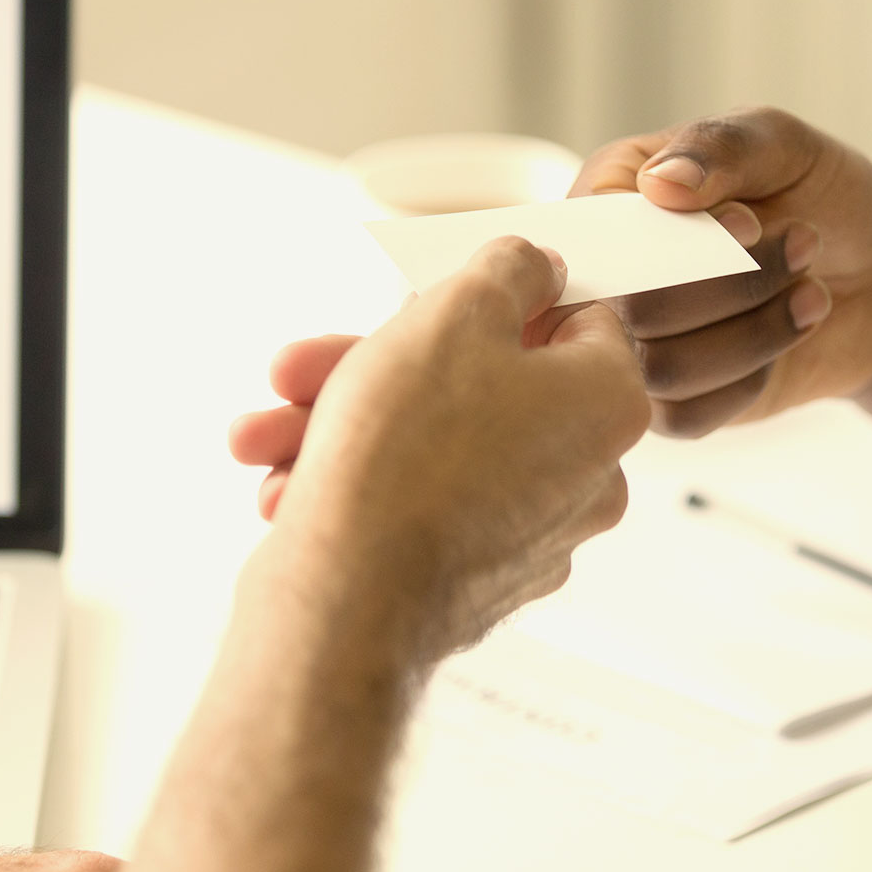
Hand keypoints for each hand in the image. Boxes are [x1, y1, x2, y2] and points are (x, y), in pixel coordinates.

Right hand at [228, 237, 649, 659]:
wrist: (350, 603)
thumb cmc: (407, 455)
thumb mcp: (457, 312)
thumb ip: (509, 271)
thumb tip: (536, 268)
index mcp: (610, 404)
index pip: (578, 319)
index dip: (501, 299)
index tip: (435, 298)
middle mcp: (591, 475)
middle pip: (484, 386)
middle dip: (374, 370)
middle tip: (299, 369)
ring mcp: (537, 535)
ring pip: (436, 447)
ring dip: (341, 427)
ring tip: (262, 433)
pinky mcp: (482, 581)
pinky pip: (422, 508)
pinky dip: (359, 488)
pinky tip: (287, 484)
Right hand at [571, 107, 871, 436]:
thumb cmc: (816, 193)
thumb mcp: (782, 145)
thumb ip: (722, 148)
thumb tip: (661, 183)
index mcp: (610, 193)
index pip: (601, 233)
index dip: (673, 240)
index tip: (750, 221)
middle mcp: (610, 273)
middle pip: (632, 309)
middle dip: (734, 283)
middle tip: (806, 242)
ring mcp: (633, 345)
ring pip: (663, 370)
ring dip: (755, 331)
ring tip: (811, 290)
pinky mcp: (671, 401)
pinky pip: (689, 415)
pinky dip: (752, 376)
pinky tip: (790, 331)